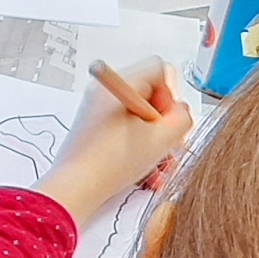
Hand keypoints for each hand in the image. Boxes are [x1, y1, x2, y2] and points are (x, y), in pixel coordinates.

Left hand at [33, 57, 191, 224]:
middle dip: (164, 125)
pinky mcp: (95, 129)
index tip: (164, 121)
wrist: (76, 188)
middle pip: (151, 96)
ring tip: (158, 168)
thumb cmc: (113, 161)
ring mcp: (98, 110)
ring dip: (156, 144)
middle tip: (165, 146)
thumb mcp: (161, 139)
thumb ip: (182, 118)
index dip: (170, 95)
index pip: (159, 70)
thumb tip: (180, 112)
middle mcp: (105, 92)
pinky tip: (146, 174)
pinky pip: (126, 132)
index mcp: (119, 83)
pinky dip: (139, 150)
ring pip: (141, 119)